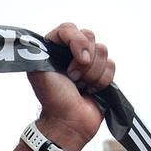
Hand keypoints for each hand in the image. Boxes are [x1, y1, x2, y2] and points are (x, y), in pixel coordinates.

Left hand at [26, 23, 115, 150]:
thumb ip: (40, 50)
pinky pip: (112, 64)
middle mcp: (70, 54)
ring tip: (81, 86)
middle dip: (83, 61)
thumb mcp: (38, 71)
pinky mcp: (102, 73)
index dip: (75, 40)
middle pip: (90, 36)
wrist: (69, 121)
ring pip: (103, 50)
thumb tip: (44, 39)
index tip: (78, 58)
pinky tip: (91, 91)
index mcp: (54, 50)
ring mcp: (88, 63)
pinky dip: (102, 80)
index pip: (68, 28)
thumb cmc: (53, 99)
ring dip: (92, 74)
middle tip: (73, 78)